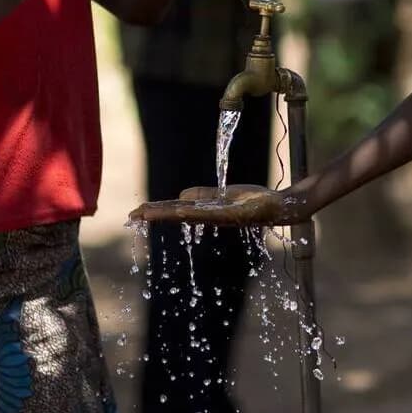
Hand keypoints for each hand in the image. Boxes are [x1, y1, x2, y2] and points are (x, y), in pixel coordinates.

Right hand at [129, 184, 301, 226]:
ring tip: (146, 214)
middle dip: (155, 215)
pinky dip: (192, 211)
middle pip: (176, 214)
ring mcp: (218, 217)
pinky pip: (208, 213)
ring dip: (166, 214)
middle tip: (132, 216)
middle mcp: (209, 217)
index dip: (156, 211)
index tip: (137, 212)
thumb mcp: (224, 196)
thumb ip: (203, 195)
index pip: (175, 210)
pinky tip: (178, 209)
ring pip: (186, 215)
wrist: (278, 207)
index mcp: (206, 211)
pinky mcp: (231, 214)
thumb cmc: (253, 201)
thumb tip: (181, 195)